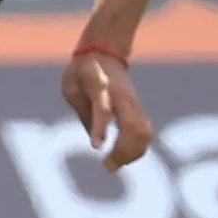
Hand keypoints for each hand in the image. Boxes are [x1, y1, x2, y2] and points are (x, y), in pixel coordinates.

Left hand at [62, 49, 152, 171]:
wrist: (104, 52)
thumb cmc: (82, 71)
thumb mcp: (71, 87)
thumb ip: (83, 112)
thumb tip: (97, 142)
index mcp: (101, 86)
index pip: (103, 109)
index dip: (100, 128)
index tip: (96, 146)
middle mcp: (123, 96)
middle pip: (134, 126)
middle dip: (124, 150)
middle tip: (108, 166)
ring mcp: (134, 103)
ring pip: (145, 132)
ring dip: (133, 153)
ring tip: (114, 164)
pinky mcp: (139, 110)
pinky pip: (145, 132)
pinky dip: (138, 149)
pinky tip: (124, 158)